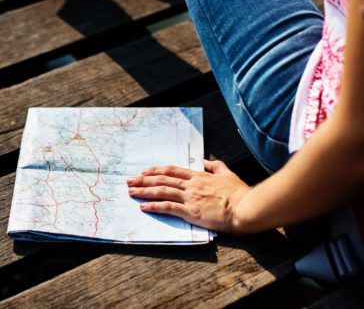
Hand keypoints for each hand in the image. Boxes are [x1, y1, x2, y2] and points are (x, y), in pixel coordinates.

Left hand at [127, 159, 250, 233]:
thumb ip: (217, 166)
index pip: (172, 171)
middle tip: (129, 180)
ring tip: (131, 191)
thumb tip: (207, 161)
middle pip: (162, 180)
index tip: (144, 171)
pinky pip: (168, 207)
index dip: (156, 170)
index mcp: (199, 176)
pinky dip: (154, 206)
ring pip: (161, 191)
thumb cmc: (239, 194)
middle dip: (143, 179)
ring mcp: (189, 198)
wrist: (245, 208)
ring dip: (144, 191)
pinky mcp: (190, 211)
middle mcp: (191, 185)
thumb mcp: (228, 174)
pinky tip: (143, 206)